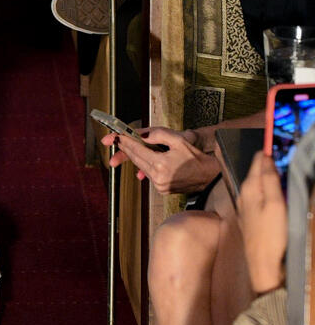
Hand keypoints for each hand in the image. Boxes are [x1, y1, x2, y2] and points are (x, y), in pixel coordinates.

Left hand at [103, 127, 219, 193]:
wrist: (209, 176)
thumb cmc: (195, 157)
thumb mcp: (177, 140)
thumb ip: (157, 135)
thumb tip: (140, 134)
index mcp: (161, 165)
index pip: (136, 150)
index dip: (125, 141)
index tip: (116, 136)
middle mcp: (158, 178)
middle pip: (136, 159)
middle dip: (126, 149)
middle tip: (115, 140)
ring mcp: (160, 186)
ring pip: (141, 167)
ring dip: (135, 157)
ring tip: (127, 146)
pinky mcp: (162, 189)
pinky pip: (149, 174)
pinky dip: (144, 165)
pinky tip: (141, 159)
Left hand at [238, 150, 286, 293]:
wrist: (265, 268)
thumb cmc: (271, 236)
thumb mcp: (276, 204)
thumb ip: (270, 179)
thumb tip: (266, 156)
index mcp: (249, 187)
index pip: (258, 159)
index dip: (270, 150)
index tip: (281, 143)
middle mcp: (244, 194)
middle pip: (258, 171)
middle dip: (270, 163)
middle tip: (286, 157)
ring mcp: (247, 207)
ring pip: (260, 184)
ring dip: (270, 178)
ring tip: (285, 173)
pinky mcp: (252, 219)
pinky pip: (261, 198)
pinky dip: (269, 192)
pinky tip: (278, 196)